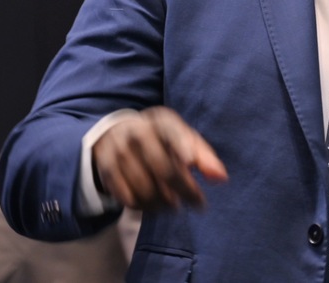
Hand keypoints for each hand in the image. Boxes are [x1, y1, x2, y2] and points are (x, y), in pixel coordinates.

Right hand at [92, 106, 227, 211]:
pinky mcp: (106, 170)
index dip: (181, 144)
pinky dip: (145, 207)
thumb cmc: (161, 140)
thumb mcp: (183, 139)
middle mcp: (137, 133)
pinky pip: (128, 196)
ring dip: (164, 203)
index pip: (172, 131)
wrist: (116, 134)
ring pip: (144, 186)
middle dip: (183, 189)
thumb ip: (204, 157)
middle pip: (162, 166)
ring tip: (176, 207)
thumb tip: (221, 179)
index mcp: (160, 121)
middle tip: (198, 203)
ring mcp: (119, 151)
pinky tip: (155, 207)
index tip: (190, 161)